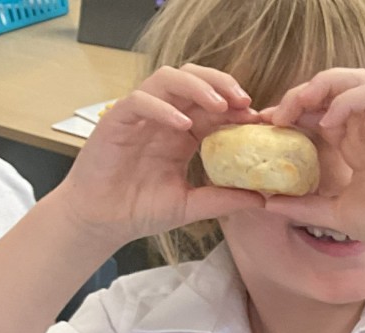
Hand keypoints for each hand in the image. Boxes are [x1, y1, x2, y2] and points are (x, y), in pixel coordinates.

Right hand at [54, 65, 264, 246]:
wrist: (102, 222)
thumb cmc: (141, 209)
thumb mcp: (191, 205)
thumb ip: (223, 199)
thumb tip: (262, 199)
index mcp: (184, 133)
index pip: (213, 105)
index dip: (237, 106)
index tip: (260, 118)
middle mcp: (164, 118)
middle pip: (194, 79)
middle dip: (222, 83)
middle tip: (245, 101)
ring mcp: (140, 116)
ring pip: (168, 79)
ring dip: (196, 86)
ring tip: (219, 105)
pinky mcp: (116, 121)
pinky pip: (139, 101)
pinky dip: (162, 107)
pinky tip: (182, 124)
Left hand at [261, 68, 364, 255]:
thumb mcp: (332, 213)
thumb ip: (302, 206)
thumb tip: (267, 203)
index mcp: (353, 142)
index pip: (319, 109)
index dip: (292, 109)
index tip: (268, 124)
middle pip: (332, 85)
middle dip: (301, 92)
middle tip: (279, 115)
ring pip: (353, 78)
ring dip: (322, 85)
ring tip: (302, 105)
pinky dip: (344, 101)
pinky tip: (327, 123)